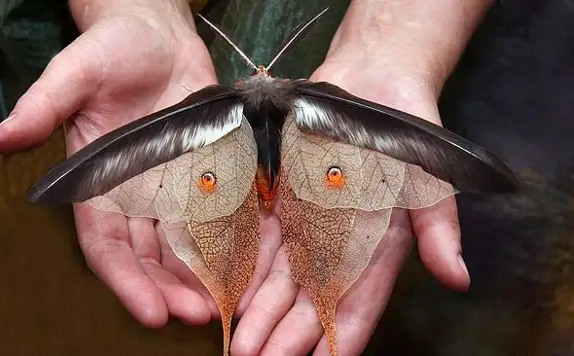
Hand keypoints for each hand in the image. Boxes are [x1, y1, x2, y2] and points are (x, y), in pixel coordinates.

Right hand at [0, 1, 279, 329]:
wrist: (157, 34)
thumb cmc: (111, 48)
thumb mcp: (75, 72)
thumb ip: (45, 106)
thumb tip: (3, 139)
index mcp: (100, 183)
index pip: (107, 246)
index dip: (125, 281)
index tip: (150, 313)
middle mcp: (136, 194)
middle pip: (151, 256)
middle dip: (171, 289)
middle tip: (200, 315)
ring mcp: (172, 185)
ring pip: (185, 243)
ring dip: (202, 274)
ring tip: (226, 300)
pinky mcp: (204, 169)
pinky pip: (217, 211)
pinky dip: (229, 238)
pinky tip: (248, 260)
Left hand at [230, 39, 470, 355]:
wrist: (372, 83)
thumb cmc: (406, 134)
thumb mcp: (427, 175)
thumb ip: (439, 227)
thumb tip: (458, 278)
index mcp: (378, 249)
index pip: (358, 305)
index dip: (340, 338)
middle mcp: (340, 245)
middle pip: (311, 301)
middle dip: (287, 336)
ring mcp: (310, 225)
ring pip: (282, 280)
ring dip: (262, 313)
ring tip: (243, 344)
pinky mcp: (284, 202)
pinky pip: (263, 243)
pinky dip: (248, 270)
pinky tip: (232, 296)